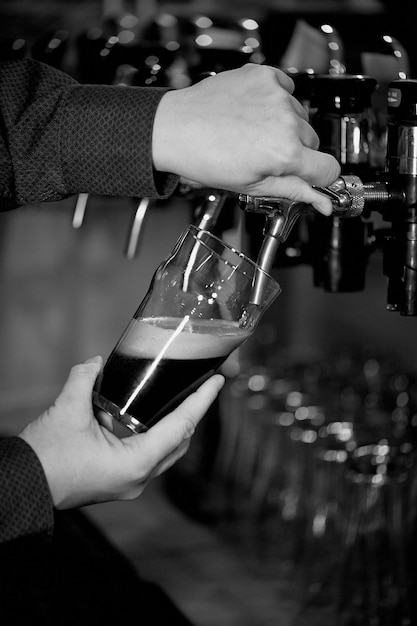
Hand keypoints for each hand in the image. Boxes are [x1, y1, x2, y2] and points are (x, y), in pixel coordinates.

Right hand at [19, 356, 224, 508]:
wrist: (23, 486)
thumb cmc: (46, 457)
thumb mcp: (66, 410)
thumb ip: (84, 380)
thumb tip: (96, 363)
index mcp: (135, 464)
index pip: (180, 427)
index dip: (201, 402)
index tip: (217, 383)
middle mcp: (139, 478)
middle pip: (178, 441)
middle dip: (192, 413)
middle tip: (202, 387)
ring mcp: (130, 483)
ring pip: (165, 451)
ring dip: (173, 425)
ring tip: (179, 397)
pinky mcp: (119, 481)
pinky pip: (148, 455)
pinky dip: (153, 434)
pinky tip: (146, 415)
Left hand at [152, 63, 340, 215]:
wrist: (175, 128)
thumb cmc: (205, 158)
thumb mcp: (252, 185)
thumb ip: (293, 191)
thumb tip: (322, 203)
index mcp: (285, 153)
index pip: (329, 169)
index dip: (319, 178)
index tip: (310, 177)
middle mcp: (286, 120)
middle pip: (313, 142)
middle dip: (295, 151)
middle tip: (264, 155)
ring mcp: (276, 95)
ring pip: (300, 116)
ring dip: (284, 126)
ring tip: (253, 133)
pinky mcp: (265, 76)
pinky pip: (286, 88)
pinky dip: (276, 100)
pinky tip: (253, 113)